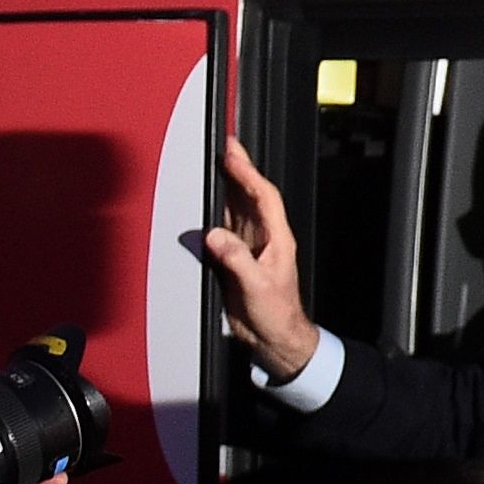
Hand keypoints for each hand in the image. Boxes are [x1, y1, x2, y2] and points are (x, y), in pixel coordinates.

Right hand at [197, 135, 320, 382]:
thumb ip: (237, 260)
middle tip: (224, 145)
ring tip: (215, 164)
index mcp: (276, 239)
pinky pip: (223, 228)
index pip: (264, 197)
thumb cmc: (276, 313)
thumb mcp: (257, 286)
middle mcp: (263, 238)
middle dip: (237, 170)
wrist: (274, 337)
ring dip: (226, 186)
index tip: (233, 155)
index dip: (249, 174)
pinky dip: (215, 211)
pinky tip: (207, 202)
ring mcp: (249, 247)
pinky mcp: (235, 258)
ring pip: (237, 208)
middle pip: (249, 196)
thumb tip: (216, 235)